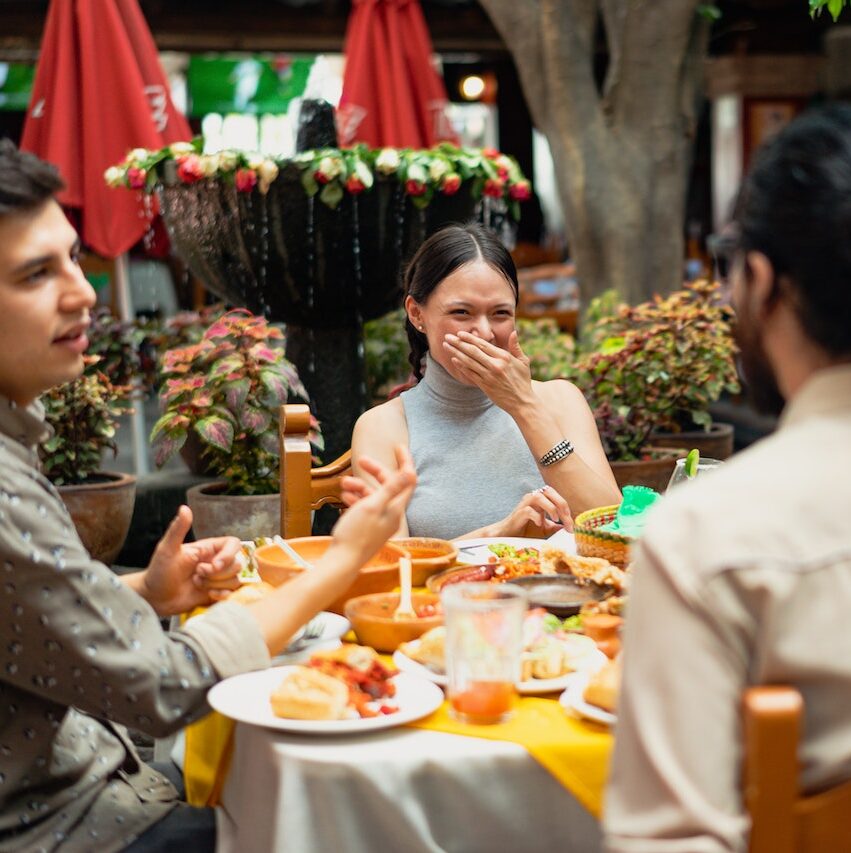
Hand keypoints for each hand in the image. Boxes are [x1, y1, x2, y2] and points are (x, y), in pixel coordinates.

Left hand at [142, 506, 242, 615]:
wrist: (153, 598)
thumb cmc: (158, 572)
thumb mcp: (167, 549)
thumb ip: (177, 529)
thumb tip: (184, 508)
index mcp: (208, 549)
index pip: (233, 544)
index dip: (229, 554)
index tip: (214, 565)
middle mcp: (216, 562)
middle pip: (237, 564)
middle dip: (218, 573)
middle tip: (197, 575)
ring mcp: (217, 579)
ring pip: (235, 579)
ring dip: (216, 584)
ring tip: (197, 584)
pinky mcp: (216, 593)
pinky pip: (232, 594)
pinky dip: (222, 595)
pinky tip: (207, 595)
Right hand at [330, 445, 416, 567]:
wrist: (342, 562)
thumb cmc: (356, 534)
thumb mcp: (373, 505)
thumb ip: (391, 488)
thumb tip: (411, 472)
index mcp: (396, 508)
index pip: (407, 480)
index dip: (405, 462)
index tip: (398, 447)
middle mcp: (391, 514)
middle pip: (388, 485)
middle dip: (375, 472)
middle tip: (361, 460)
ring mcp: (380, 522)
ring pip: (373, 496)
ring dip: (360, 486)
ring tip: (343, 484)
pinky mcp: (368, 528)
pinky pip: (365, 508)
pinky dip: (356, 499)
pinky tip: (345, 497)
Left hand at [442, 330, 533, 412]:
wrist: (522, 402)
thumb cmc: (523, 381)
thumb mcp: (523, 361)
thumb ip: (516, 346)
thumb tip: (513, 332)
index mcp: (504, 357)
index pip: (483, 344)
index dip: (470, 338)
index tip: (459, 333)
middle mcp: (495, 365)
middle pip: (473, 351)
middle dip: (458, 343)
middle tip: (447, 337)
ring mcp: (489, 376)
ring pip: (469, 361)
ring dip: (455, 352)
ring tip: (446, 346)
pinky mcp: (485, 386)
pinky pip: (470, 374)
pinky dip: (461, 366)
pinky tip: (454, 360)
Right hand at [493, 485, 573, 536]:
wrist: (510, 536)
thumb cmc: (527, 530)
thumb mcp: (545, 530)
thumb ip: (556, 527)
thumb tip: (569, 528)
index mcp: (541, 500)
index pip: (556, 497)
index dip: (566, 508)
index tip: (571, 525)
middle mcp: (532, 499)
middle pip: (548, 490)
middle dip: (560, 503)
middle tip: (566, 518)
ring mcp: (524, 504)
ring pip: (538, 496)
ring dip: (550, 507)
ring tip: (555, 519)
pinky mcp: (518, 513)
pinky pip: (528, 510)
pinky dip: (536, 516)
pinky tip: (539, 524)